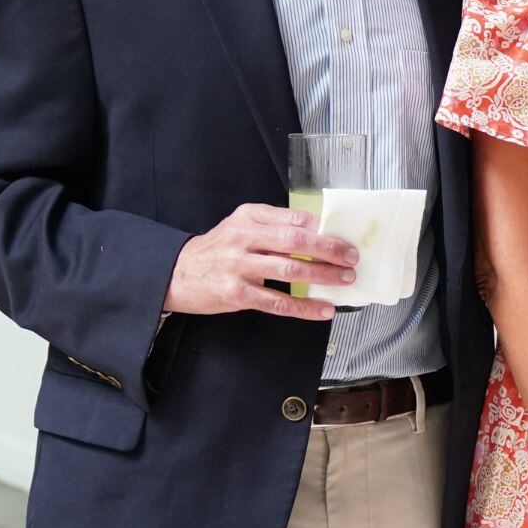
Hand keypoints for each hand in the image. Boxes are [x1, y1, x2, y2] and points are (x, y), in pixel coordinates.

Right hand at [162, 204, 356, 321]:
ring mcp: (239, 267)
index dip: (323, 228)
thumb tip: (319, 233)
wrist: (176, 273)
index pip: (294, 218)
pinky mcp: (236, 294)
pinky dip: (304, 307)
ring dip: (322, 275)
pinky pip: (277, 302)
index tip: (345, 236)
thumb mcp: (241, 226)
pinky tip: (323, 309)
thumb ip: (274, 226)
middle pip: (295, 241)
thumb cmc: (218, 249)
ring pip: (290, 270)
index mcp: (249, 218)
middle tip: (351, 257)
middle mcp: (243, 238)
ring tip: (344, 279)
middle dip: (329, 249)